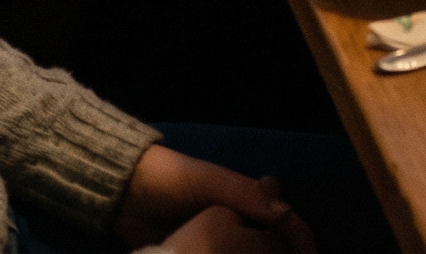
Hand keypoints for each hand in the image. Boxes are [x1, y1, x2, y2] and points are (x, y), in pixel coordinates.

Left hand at [116, 146, 314, 251]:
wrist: (124, 192)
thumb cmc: (173, 179)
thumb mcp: (210, 182)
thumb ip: (246, 195)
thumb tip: (287, 212)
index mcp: (244, 198)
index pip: (283, 220)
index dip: (301, 239)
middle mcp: (235, 220)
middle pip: (270, 244)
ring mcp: (214, 240)